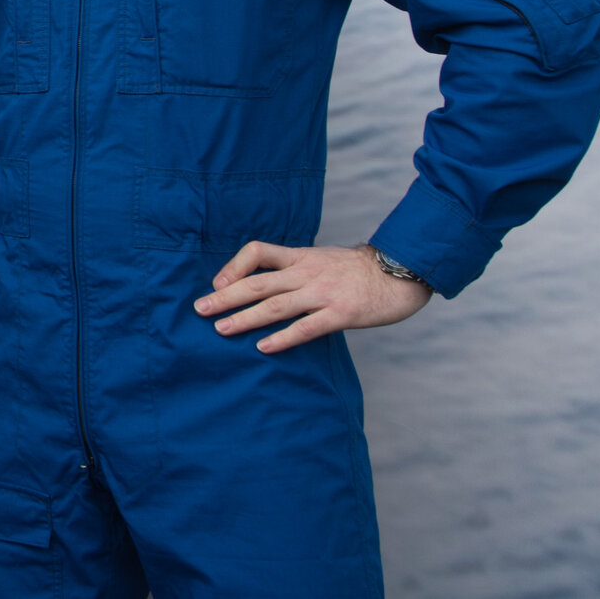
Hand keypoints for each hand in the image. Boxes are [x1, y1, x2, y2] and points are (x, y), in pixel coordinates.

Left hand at [196, 241, 432, 353]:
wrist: (400, 273)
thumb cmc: (357, 270)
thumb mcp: (322, 259)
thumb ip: (295, 269)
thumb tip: (264, 286)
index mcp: (301, 256)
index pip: (257, 251)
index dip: (233, 267)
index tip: (216, 284)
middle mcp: (307, 272)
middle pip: (257, 283)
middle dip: (225, 297)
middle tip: (199, 310)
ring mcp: (323, 293)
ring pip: (275, 306)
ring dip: (245, 318)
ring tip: (221, 329)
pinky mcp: (342, 314)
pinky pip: (306, 327)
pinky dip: (283, 338)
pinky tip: (263, 348)